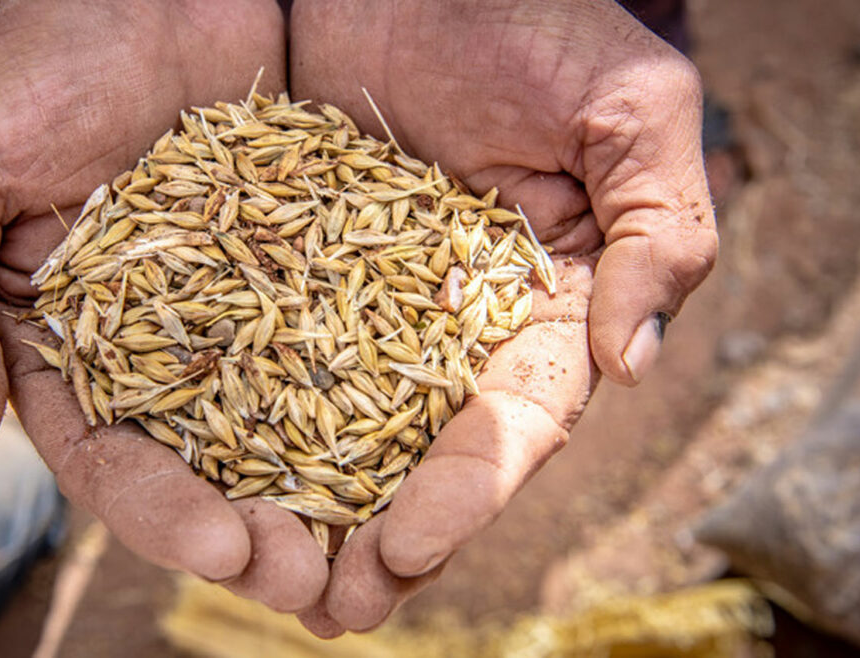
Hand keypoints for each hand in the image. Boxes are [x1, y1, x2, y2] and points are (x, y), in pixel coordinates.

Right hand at [0, 0, 327, 612]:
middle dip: (258, 531)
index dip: (158, 511)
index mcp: (69, 345)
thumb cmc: (44, 55)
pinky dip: (388, 401)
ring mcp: (246, 309)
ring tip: (382, 551)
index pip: (107, 456)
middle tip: (314, 582)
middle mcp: (161, 345)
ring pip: (290, 423)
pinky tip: (430, 451)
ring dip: (333, 496)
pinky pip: (358, 340)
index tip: (221, 545)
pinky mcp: (319, 266)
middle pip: (210, 466)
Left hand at [290, 0, 716, 634]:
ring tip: (254, 569)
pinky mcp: (283, 268)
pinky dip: (230, 411)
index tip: (411, 544)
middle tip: (327, 604)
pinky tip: (198, 471)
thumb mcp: (630, 105)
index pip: (515, 418)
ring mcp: (361, 301)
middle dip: (379, 533)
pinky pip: (255, 345)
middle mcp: (448, 322)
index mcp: (540, 303)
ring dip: (299, 503)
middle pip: (418, 449)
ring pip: (332, 419)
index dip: (470, 488)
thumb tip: (632, 362)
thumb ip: (662, 227)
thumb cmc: (531, 16)